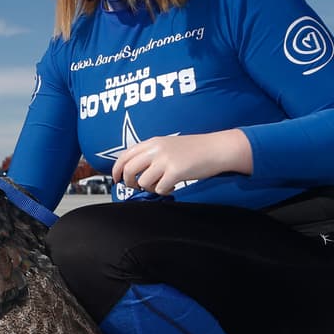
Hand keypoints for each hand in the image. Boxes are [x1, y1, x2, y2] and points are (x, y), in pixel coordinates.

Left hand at [111, 129, 252, 194]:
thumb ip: (150, 154)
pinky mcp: (175, 171)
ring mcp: (165, 160)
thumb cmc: (194, 149)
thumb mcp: (167, 144)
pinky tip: (174, 186)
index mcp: (152, 142)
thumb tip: (133, 170)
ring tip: (162, 185)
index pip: (124, 156)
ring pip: (142, 182)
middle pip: (128, 170)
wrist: (216, 148)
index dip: (116, 170)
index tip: (117, 179)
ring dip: (150, 188)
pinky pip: (160, 189)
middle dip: (130, 182)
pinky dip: (165, 191)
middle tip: (138, 186)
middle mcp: (156, 149)